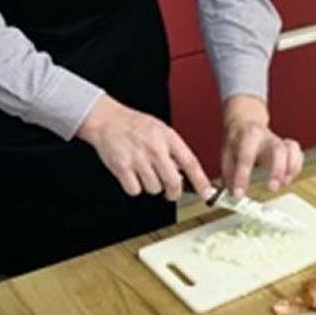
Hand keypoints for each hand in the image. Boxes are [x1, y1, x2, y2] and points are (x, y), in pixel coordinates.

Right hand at [76, 95, 211, 201]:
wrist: (108, 120)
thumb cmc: (135, 125)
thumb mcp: (161, 130)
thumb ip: (173, 150)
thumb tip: (184, 173)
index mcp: (168, 138)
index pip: (190, 162)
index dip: (201, 180)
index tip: (207, 193)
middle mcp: (155, 148)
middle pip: (173, 182)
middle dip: (174, 192)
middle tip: (171, 191)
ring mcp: (138, 159)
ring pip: (154, 189)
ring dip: (151, 186)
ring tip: (145, 172)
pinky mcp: (122, 168)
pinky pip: (135, 191)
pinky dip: (134, 187)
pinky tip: (132, 175)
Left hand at [220, 95, 303, 197]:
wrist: (246, 123)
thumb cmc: (237, 140)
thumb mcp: (226, 153)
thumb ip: (229, 173)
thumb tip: (231, 193)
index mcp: (248, 135)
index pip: (246, 155)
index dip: (242, 176)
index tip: (239, 193)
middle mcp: (267, 137)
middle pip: (278, 149)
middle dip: (277, 170)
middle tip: (272, 188)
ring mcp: (278, 141)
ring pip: (292, 150)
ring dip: (291, 168)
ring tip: (284, 182)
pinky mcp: (286, 147)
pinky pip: (298, 154)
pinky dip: (296, 167)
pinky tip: (288, 178)